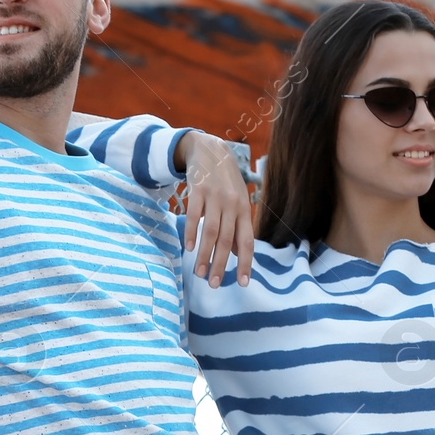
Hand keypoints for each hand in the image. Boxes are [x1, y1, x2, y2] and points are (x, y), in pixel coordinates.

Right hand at [180, 132, 255, 286]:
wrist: (210, 149)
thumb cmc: (225, 181)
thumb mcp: (237, 201)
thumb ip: (237, 226)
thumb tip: (239, 254)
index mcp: (243, 210)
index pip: (247, 241)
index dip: (246, 263)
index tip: (243, 283)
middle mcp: (232, 204)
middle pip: (227, 240)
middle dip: (221, 265)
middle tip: (214, 285)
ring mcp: (215, 196)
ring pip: (210, 232)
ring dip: (204, 254)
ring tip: (199, 272)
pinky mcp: (197, 189)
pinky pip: (194, 215)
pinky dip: (190, 232)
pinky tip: (187, 247)